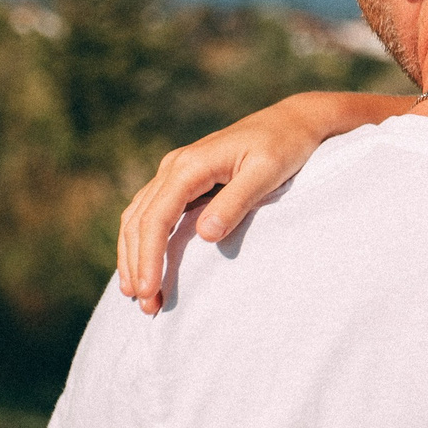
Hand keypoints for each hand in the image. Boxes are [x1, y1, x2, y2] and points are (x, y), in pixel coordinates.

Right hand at [115, 91, 406, 312]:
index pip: (156, 218)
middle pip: (139, 221)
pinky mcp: (184, 178)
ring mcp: (176, 171)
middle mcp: (174, 166)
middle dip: (136, 264)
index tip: (148, 290)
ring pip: (138, 217)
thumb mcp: (267, 171)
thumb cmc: (286, 145)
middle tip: (145, 306)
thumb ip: (237, 201)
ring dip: (134, 255)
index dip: (149, 257)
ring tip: (138, 294)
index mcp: (190, 165)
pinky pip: (151, 212)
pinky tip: (145, 264)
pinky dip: (143, 240)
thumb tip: (206, 235)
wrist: (294, 121)